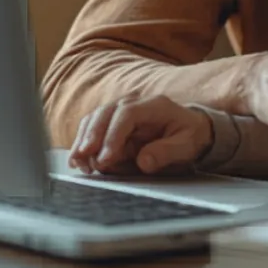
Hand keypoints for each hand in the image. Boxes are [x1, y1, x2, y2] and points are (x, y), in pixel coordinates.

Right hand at [68, 95, 212, 174]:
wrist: (190, 130)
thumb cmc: (189, 136)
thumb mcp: (188, 145)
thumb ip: (167, 152)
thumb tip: (143, 161)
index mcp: (154, 105)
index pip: (127, 114)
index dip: (113, 136)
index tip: (106, 159)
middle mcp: (134, 103)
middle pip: (105, 113)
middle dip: (92, 137)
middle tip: (84, 160)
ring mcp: (120, 111)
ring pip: (94, 120)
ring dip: (83, 141)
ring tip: (78, 164)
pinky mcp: (112, 124)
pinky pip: (92, 129)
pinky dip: (83, 143)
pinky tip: (77, 160)